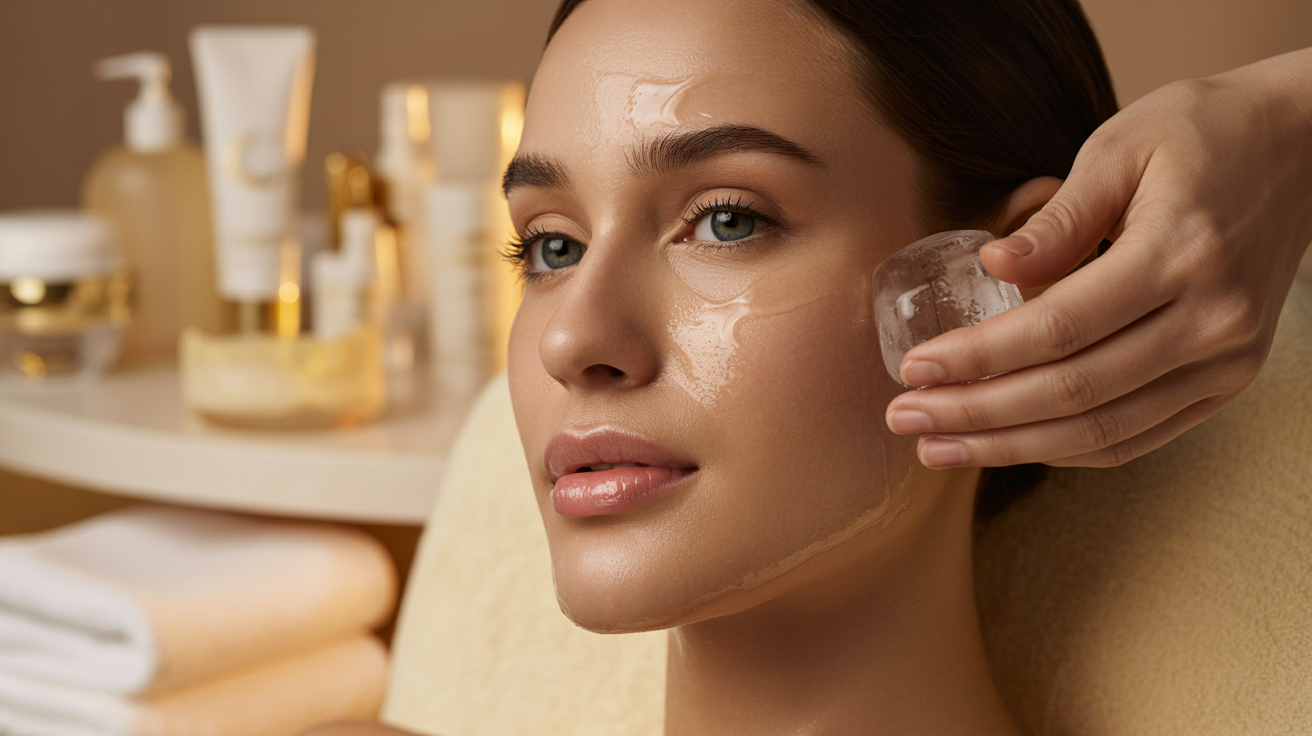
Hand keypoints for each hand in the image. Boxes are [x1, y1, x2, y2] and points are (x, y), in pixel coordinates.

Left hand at [885, 47, 1311, 468]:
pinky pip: (1138, 437)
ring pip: (1103, 429)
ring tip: (937, 449)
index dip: (978, 357)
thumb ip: (1060, 215)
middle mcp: (1212, 319)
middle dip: (977, 414)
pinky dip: (1068, 448)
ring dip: (1011, 446)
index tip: (914, 370)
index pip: (1057, 327)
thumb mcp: (1123, 146)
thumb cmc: (1202, 135)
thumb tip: (992, 263)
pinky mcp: (1228, 381)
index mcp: (1181, 253)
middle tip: (905, 421)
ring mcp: (1227, 360)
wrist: (1304, 150)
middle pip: (1073, 391)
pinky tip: (1008, 446)